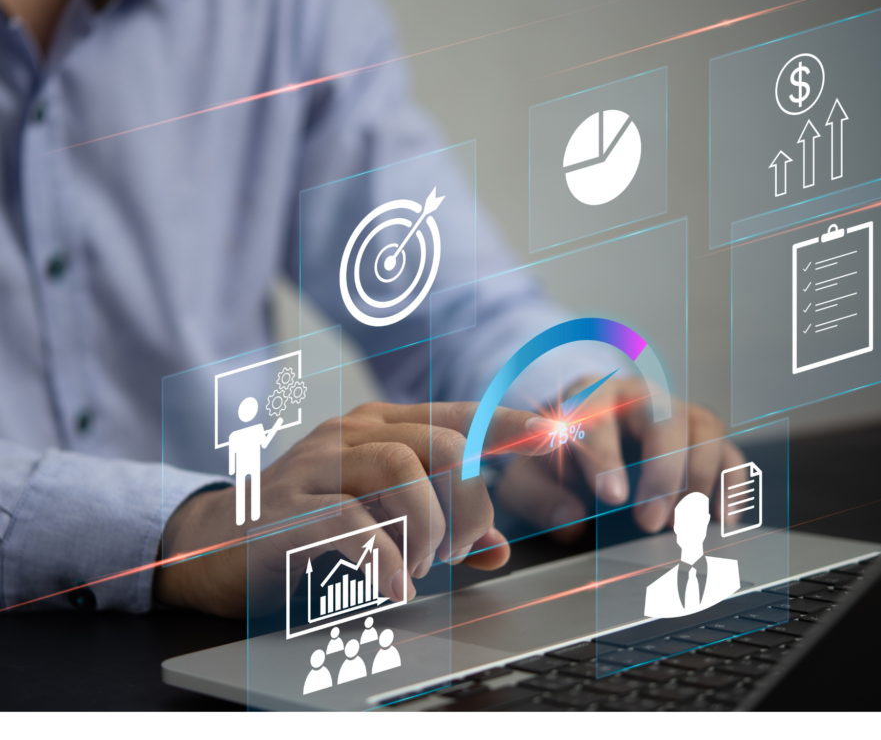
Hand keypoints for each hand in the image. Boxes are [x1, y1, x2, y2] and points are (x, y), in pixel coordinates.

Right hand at [155, 401, 550, 617]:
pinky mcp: (291, 511)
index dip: (507, 425)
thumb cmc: (303, 527)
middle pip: (440, 444)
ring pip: (403, 473)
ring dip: (430, 529)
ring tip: (424, 565)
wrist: (208, 543)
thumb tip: (498, 548)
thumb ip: (437, 525)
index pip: (457, 414)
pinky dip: (390, 560)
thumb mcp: (378, 519)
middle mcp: (351, 435)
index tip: (552, 439)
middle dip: (466, 502)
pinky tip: (397, 585)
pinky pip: (357, 525)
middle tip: (457, 549)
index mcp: (377, 428)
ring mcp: (318, 467)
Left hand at [496, 376, 744, 540]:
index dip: (606, 458)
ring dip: (698, 478)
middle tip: (649, 522)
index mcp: (590, 397)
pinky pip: (729, 452)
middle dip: (662, 472)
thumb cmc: (555, 454)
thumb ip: (539, 496)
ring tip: (684, 524)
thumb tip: (571, 521)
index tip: (612, 497)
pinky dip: (731, 484)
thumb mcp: (529, 473)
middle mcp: (640, 397)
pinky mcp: (702, 438)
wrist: (579, 433)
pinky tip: (721, 519)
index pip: (599, 420)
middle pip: (664, 418)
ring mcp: (677, 413)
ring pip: (704, 429)